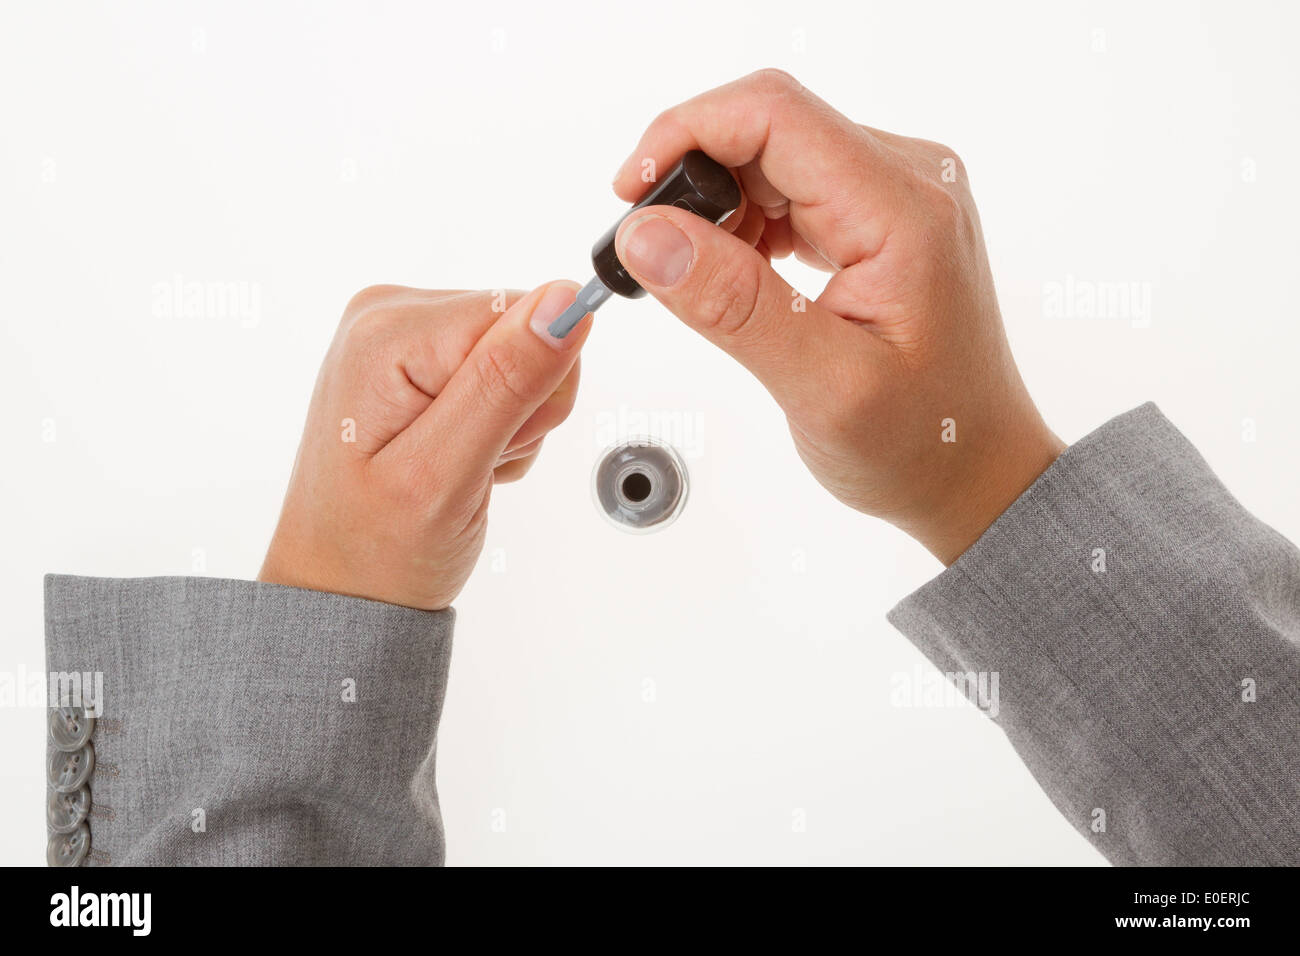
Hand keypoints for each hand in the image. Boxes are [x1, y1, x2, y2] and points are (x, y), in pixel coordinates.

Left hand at [259, 282, 589, 608]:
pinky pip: (502, 375)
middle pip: (525, 331)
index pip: (525, 315)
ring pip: (522, 358)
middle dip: (522, 409)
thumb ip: (506, 381)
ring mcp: (403, 337)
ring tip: (459, 468)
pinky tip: (455, 460)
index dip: (535, 387)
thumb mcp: (445, 472)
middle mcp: (390, 316)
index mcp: (389, 332)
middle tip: (474, 463)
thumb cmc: (376, 547)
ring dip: (510, 425)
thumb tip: (563, 300)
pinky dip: (496, 428)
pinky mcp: (421, 359)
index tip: (494, 443)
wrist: (342, 588)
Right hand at [611, 70, 1063, 563]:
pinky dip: (746, 221)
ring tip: (709, 286)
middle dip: (694, 176)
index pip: (773, 115)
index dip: (685, 134)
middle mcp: (910, 182)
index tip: (630, 195)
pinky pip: (793, 185)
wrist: (976, 470)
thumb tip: (647, 236)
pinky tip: (740, 276)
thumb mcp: (823, 387)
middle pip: (769, 125)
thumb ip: (734, 305)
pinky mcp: (880, 215)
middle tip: (659, 257)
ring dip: (718, 205)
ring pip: (773, 152)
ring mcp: (897, 194)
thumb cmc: (923, 442)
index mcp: (904, 212)